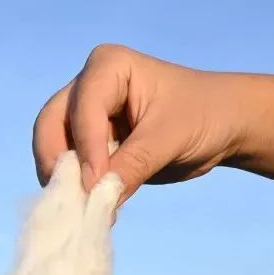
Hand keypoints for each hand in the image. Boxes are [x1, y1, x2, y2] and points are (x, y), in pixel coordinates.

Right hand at [32, 44, 248, 201]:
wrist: (223, 125)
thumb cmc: (204, 116)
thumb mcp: (171, 139)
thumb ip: (133, 165)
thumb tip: (96, 198)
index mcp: (108, 66)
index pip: (83, 108)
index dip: (86, 148)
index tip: (95, 186)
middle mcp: (87, 86)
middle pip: (51, 125)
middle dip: (58, 163)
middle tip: (72, 198)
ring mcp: (84, 115)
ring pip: (52, 149)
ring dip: (64, 181)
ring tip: (84, 208)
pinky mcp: (88, 143)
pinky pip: (68, 167)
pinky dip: (75, 189)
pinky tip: (92, 207)